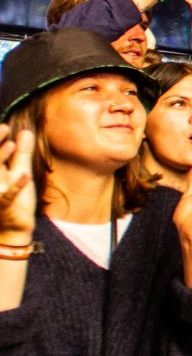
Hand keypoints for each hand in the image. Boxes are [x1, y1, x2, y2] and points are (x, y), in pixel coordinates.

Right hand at [0, 126, 35, 241]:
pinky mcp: (4, 205)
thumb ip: (22, 154)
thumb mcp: (20, 172)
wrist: (13, 228)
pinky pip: (8, 195)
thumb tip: (26, 131)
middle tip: (4, 127)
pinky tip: (25, 176)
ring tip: (11, 145)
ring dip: (1, 158)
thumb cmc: (16, 199)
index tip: (4, 126)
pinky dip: (16, 186)